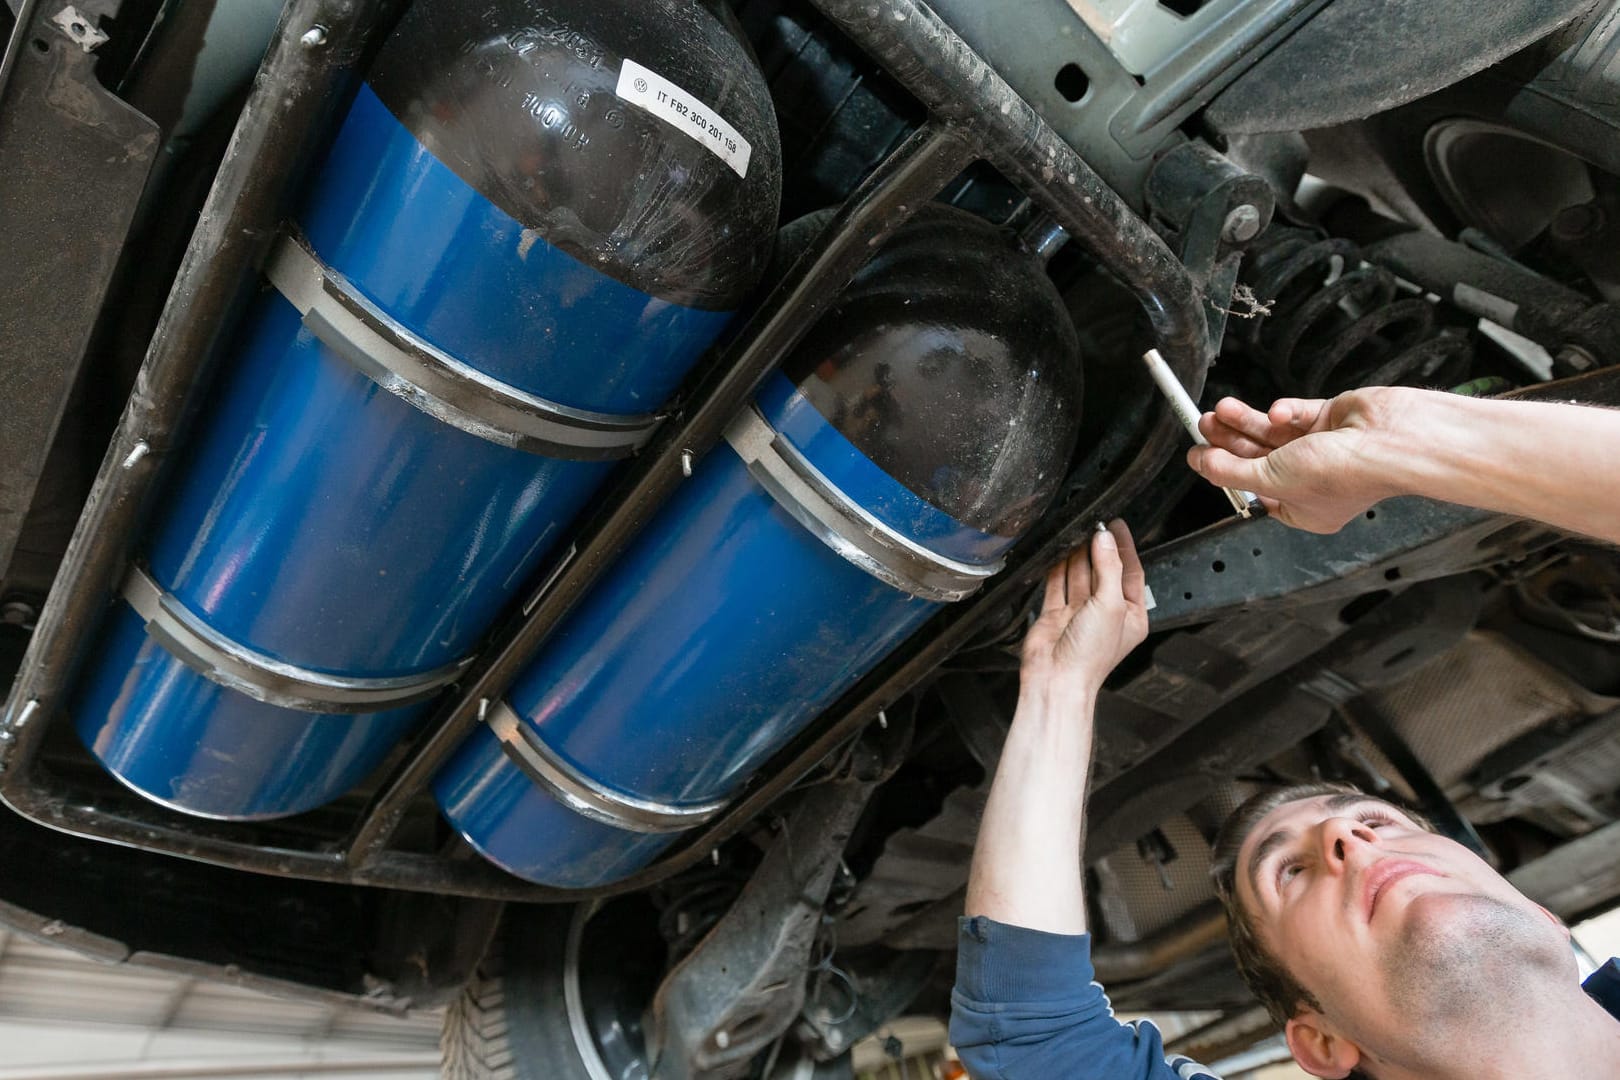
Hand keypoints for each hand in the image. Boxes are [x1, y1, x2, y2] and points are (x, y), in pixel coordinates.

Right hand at [1020, 519, 1149, 691]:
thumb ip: (1108, 568)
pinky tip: (1057, 552)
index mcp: (1131, 615)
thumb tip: (1105, 539)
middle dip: (1099, 548)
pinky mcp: (1056, 614)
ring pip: (1080, 575)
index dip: (1124, 547)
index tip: (1116, 524)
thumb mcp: (1110, 605)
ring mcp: (1080, 613)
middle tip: (1093, 524)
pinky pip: (1057, 584)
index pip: (1131, 572)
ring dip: (1078, 555)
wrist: (1056, 678)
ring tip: (1076, 533)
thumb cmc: (1090, 656)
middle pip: (1104, 570)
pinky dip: (1056, 568)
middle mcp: (1106, 613)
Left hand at [1187, 388, 1405, 532]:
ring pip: (1272, 434)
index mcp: (1302, 509)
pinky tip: (1277, 411)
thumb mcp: (1272, 478)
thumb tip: (1202, 463)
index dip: (1225, 472)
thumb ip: (1232, 471)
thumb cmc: (1344, 473)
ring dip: (1246, 421)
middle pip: (1258, 458)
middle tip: (1204, 425)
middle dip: (1229, 441)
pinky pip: (1297, 414)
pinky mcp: (1332, 420)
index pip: (1253, 490)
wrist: (1393, 440)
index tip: (1200, 454)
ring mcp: (1322, 449)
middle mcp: (1312, 481)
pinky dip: (1284, 411)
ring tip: (1220, 410)